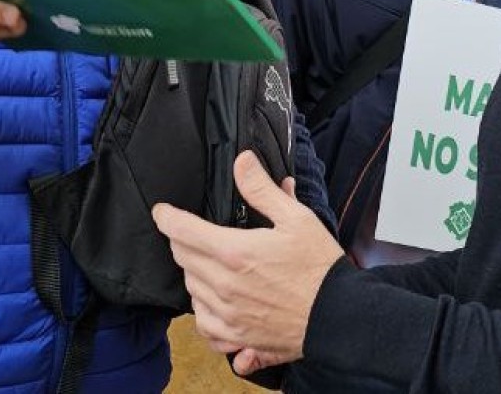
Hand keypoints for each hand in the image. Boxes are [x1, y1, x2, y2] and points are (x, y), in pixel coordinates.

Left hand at [153, 151, 343, 371]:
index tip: (162, 211)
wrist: (338, 316)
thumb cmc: (319, 266)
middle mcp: (224, 286)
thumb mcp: (296, 218)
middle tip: (191, 232)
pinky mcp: (237, 338)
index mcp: (234, 252)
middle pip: (183, 258)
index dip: (167, 217)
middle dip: (182, 241)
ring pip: (190, 290)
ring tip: (209, 263)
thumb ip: (262, 189)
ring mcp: (228, 315)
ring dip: (194, 273)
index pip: (183, 231)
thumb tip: (242, 161)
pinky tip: (213, 302)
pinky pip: (203, 325)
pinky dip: (202, 311)